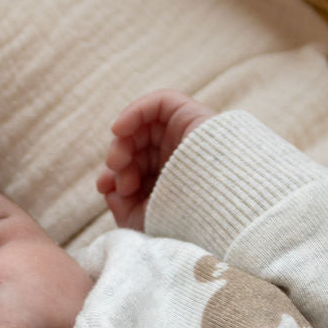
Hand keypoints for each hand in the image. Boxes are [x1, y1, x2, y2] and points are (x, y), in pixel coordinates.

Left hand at [96, 89, 215, 229]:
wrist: (221, 213)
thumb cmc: (188, 225)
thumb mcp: (146, 222)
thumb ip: (123, 206)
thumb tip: (107, 186)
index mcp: (175, 182)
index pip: (139, 168)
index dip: (116, 174)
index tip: (106, 188)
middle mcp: (182, 157)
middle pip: (139, 146)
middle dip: (120, 161)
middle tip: (119, 180)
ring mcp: (188, 136)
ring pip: (146, 126)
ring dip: (124, 140)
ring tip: (118, 161)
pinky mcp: (195, 117)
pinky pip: (162, 102)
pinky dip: (136, 111)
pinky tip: (119, 130)